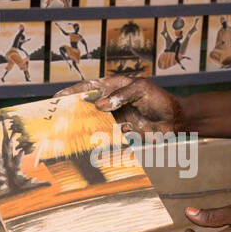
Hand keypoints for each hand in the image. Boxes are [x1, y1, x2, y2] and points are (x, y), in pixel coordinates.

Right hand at [54, 77, 183, 136]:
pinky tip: (87, 144)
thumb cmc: (159, 99)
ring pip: (94, 122)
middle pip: (87, 106)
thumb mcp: (140, 90)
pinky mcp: (121, 133)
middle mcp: (111, 103)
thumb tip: (100, 105)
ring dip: (83, 127)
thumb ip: (120, 96)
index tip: (57, 98)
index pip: (89, 87)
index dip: (72, 92)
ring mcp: (115, 118)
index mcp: (114, 87)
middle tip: (56, 118)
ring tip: (66, 133)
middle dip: (72, 111)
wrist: (175, 119)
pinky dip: (96, 140)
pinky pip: (105, 136)